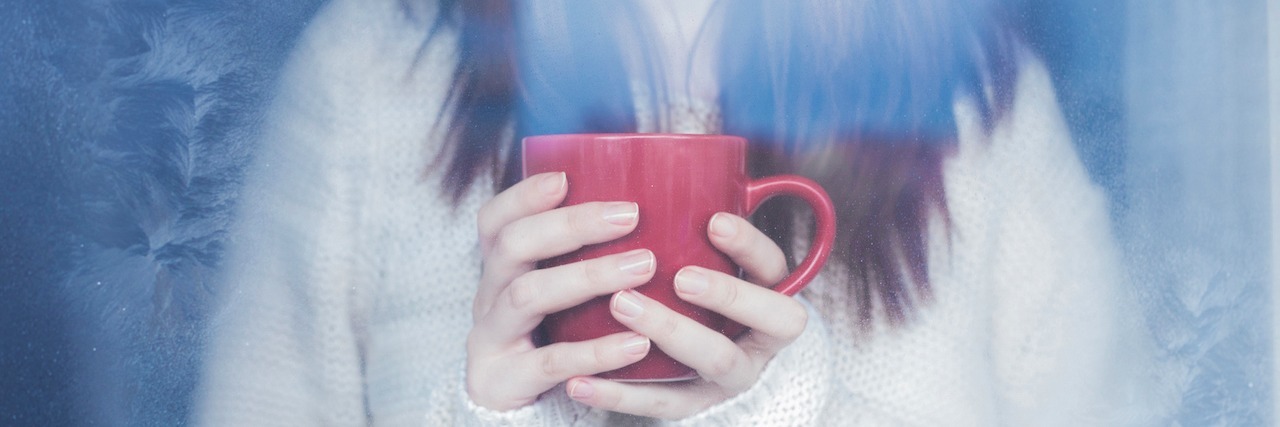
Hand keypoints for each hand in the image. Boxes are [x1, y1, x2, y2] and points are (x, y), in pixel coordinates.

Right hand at [466, 172, 655, 410]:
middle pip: (513, 247)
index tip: (565, 179)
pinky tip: (637, 343)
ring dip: (588, 276)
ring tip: (643, 266)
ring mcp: (492, 338)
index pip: (495, 220)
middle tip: (630, 215)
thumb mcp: (555, 294)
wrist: (512, 412)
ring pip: (528, 296)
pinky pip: (552, 361)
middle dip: (570, 225)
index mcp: (499, 270)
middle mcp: (488, 297)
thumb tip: (651, 206)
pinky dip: (596, 351)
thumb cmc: (550, 338)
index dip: (523, 195)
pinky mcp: (505, 380)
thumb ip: (581, 258)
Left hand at [562, 213, 809, 419]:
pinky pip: (660, 405)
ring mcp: (728, 377)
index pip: (776, 268)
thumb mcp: (711, 263)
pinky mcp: (693, 407)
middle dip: (726, 294)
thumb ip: (693, 226)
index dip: (751, 246)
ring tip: (622, 306)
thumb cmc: (700, 299)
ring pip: (715, 360)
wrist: (707, 372)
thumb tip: (653, 157)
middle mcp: (758, 338)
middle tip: (679, 275)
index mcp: (767, 295)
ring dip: (671, 332)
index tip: (714, 221)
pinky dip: (617, 395)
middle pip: (766, 320)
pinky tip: (578, 382)